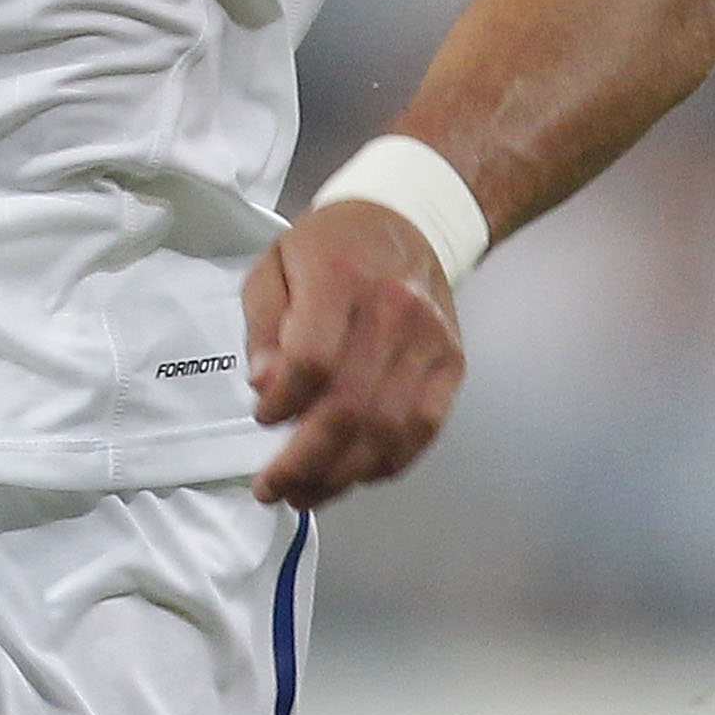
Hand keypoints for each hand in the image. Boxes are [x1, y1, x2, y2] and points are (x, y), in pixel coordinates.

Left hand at [243, 200, 465, 508]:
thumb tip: (265, 387)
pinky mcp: (453, 365)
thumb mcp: (275, 265)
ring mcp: (431, 341)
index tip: (261, 417)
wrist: (407, 221)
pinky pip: (422, 432)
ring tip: (305, 493)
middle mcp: (395, 311)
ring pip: (388, 430)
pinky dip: (384, 465)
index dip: (283, 401)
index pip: (313, 358)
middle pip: (350, 407)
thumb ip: (263, 325)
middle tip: (272, 488)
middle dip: (305, 461)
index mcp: (341, 278)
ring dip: (342, 475)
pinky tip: (351, 476)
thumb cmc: (330, 246)